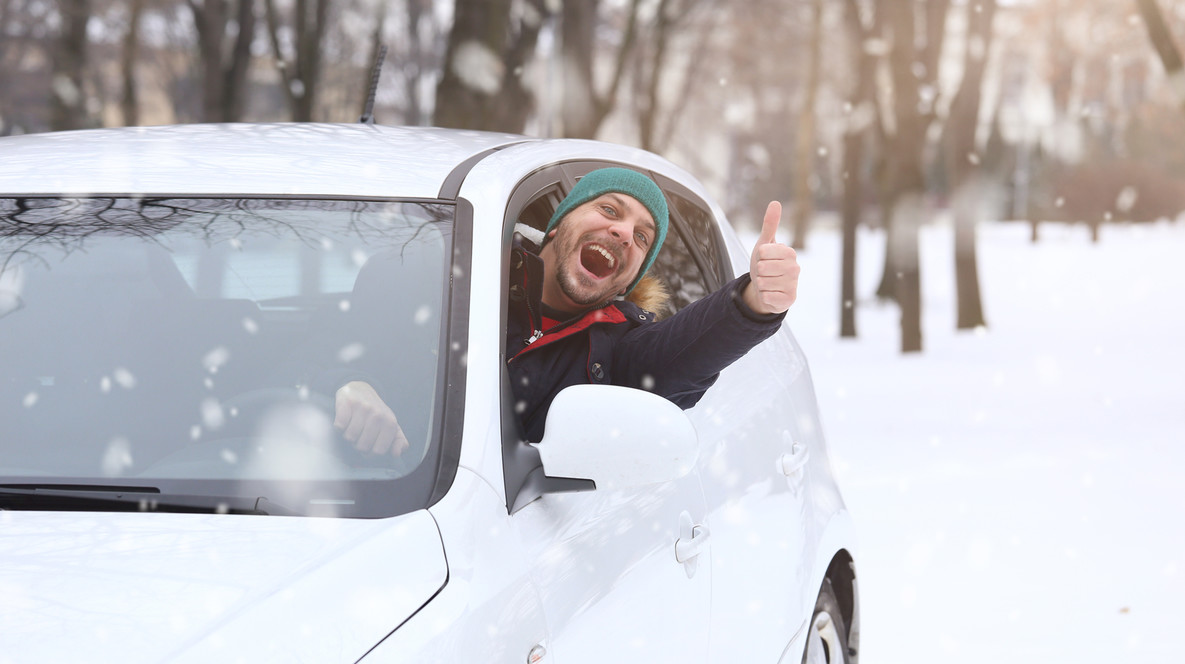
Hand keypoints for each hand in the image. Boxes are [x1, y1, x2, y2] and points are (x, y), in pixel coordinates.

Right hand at [334, 381, 409, 456]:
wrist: (360, 389)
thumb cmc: (376, 413)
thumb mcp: (391, 426)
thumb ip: (399, 441)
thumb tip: (397, 453)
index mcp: (390, 423)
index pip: (378, 451)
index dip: (371, 452)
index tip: (370, 445)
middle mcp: (378, 415)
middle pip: (362, 446)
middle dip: (358, 444)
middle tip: (360, 434)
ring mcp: (363, 408)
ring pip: (349, 437)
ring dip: (348, 435)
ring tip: (353, 426)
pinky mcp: (347, 403)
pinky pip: (339, 426)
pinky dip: (340, 426)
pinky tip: (345, 420)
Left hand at [743, 201, 799, 315]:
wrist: (765, 289)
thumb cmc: (765, 264)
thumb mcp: (764, 244)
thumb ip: (770, 225)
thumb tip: (776, 202)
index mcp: (790, 253)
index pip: (763, 251)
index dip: (759, 256)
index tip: (764, 258)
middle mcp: (795, 268)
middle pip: (763, 267)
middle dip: (759, 271)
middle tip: (765, 272)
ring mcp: (793, 285)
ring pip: (763, 282)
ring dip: (760, 284)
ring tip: (767, 283)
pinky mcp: (789, 300)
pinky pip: (767, 296)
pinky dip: (764, 296)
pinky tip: (770, 294)